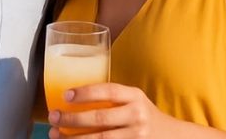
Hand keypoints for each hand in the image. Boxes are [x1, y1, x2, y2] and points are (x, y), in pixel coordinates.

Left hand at [48, 83, 177, 137]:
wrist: (172, 137)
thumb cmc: (143, 115)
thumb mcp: (134, 99)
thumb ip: (112, 98)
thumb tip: (70, 97)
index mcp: (135, 96)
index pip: (108, 91)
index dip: (85, 93)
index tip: (65, 96)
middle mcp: (137, 116)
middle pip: (100, 118)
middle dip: (72, 119)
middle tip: (53, 117)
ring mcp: (137, 136)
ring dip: (74, 138)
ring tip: (56, 134)